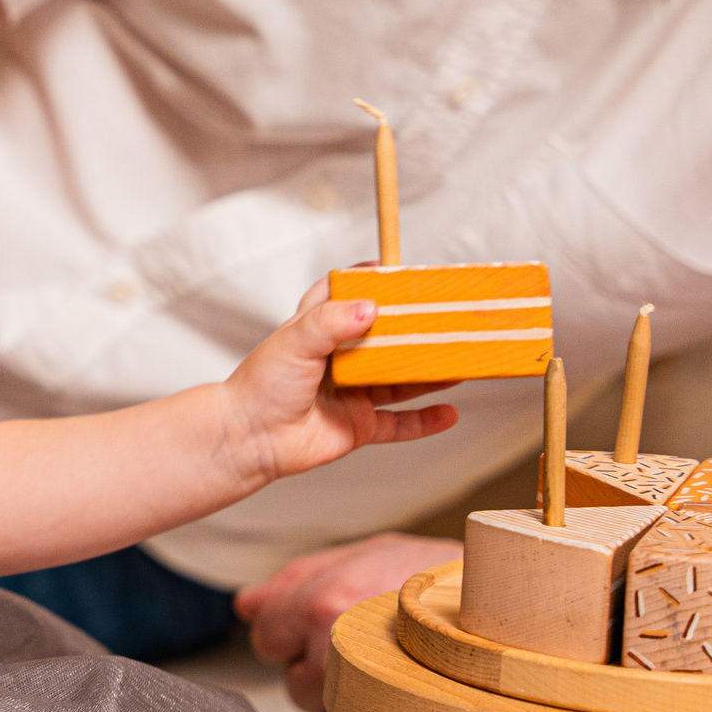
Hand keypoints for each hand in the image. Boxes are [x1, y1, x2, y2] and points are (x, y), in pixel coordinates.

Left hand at [217, 277, 459, 484]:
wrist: (248, 439)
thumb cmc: (260, 386)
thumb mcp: (295, 341)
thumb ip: (332, 321)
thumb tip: (372, 308)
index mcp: (318, 330)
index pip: (345, 296)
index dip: (368, 283)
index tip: (400, 273)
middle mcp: (339, 361)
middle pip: (386, 341)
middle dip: (416, 333)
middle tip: (450, 320)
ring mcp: (352, 394)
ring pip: (401, 382)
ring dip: (431, 374)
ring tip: (463, 362)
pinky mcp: (358, 427)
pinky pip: (399, 425)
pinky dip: (425, 421)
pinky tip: (450, 413)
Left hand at [235, 532, 481, 711]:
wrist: (543, 638)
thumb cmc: (458, 590)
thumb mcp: (377, 554)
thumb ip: (300, 579)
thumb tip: (248, 606)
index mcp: (325, 606)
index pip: (267, 638)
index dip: (297, 632)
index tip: (339, 626)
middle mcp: (338, 665)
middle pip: (297, 688)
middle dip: (328, 675)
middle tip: (385, 656)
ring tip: (409, 689)